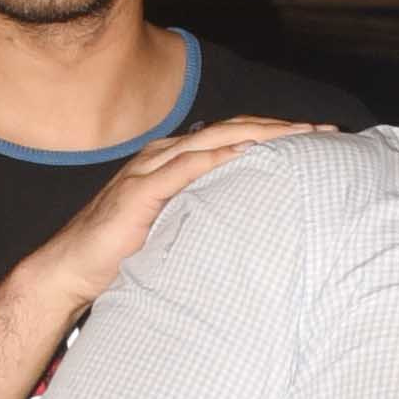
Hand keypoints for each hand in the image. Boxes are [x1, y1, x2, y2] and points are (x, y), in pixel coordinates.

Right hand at [29, 117, 325, 318]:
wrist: (72, 269)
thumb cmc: (123, 256)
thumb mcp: (175, 231)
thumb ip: (205, 218)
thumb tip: (249, 228)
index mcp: (175, 162)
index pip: (233, 139)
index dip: (275, 135)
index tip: (317, 139)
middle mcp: (164, 155)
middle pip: (232, 130)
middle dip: (280, 128)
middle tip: (325, 131)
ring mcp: (151, 168)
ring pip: (215, 139)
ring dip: (260, 135)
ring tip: (300, 136)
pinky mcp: (141, 190)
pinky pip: (186, 166)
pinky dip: (219, 156)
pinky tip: (249, 153)